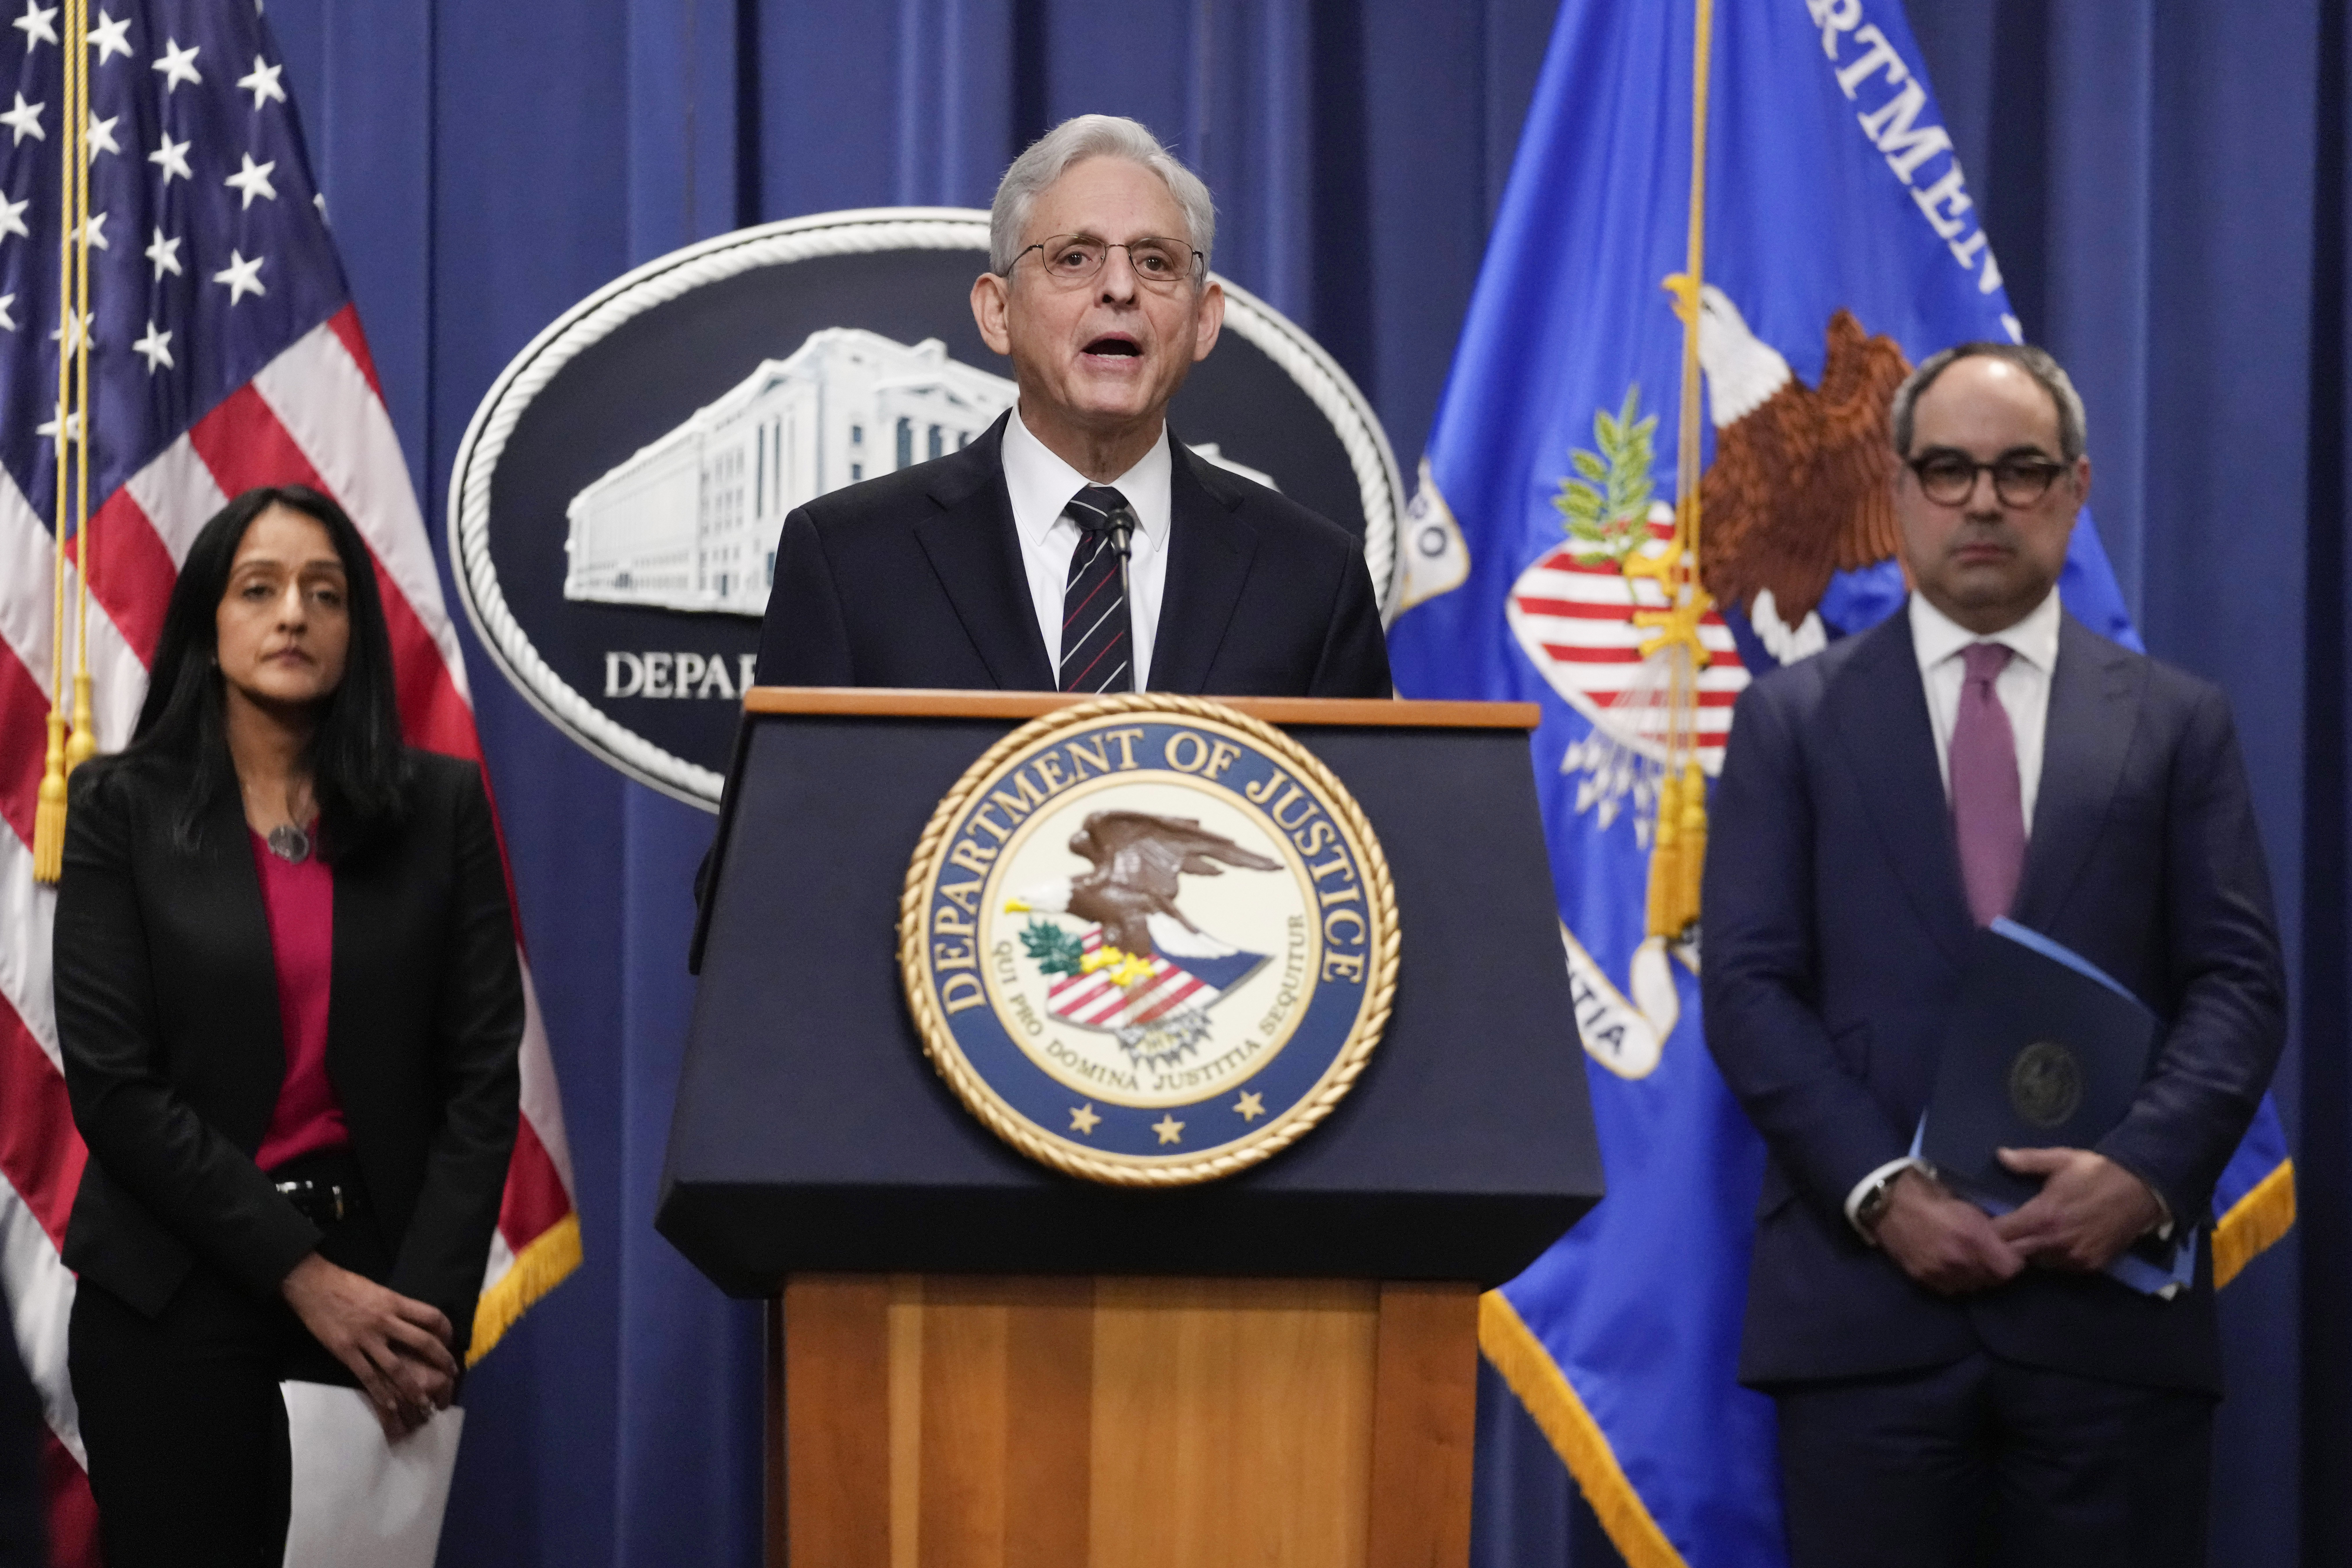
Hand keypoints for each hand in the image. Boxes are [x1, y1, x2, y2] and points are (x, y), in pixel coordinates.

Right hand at [281, 1253, 458, 1439]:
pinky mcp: (346, 1352)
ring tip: (425, 1401)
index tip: (450, 1341)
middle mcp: (385, 1321)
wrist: (313, 1285)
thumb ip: (396, 1308)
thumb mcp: (379, 1291)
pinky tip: (390, 1404)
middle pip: (422, 1342)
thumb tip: (413, 1322)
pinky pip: (368, 1376)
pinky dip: (380, 1392)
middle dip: (441, 1360)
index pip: (432, 1317)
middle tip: (451, 1373)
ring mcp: (366, 1339)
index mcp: (395, 1302)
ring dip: (412, 1386)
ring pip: (397, 1367)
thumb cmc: (347, 1285)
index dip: (446, 1330)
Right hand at [1870, 1168, 2025, 1294]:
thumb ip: (1989, 1225)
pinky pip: (1952, 1289)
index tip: (2012, 1251)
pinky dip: (1957, 1280)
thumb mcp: (1967, 1203)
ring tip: (1973, 1261)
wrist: (1887, 1203)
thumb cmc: (1929, 1194)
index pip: (2011, 1267)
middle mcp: (1959, 1261)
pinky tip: (1953, 1266)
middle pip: (1994, 1280)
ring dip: (1978, 1276)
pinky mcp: (1924, 1279)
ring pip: (1974, 1287)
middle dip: (1997, 1269)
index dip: (2014, 1260)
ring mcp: (1940, 1273)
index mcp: (1972, 1238)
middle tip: (1993, 1256)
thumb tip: (2008, 1236)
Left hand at [1991, 1147, 2165, 1272]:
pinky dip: (2054, 1257)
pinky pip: (2061, 1267)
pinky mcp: (2091, 1266)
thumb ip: (2028, 1160)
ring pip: (2037, 1262)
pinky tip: (2054, 1242)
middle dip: (2004, 1244)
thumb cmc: (2098, 1172)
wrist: (2142, 1190)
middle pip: (2014, 1253)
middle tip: (2002, 1231)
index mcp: (2043, 1216)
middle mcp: (2056, 1242)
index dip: (1987, 1230)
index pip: (2000, 1234)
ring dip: (2029, 1251)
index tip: (1981, 1223)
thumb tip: (1999, 1155)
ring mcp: (2074, 1257)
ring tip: (2027, 1236)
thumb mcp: (2062, 1159)